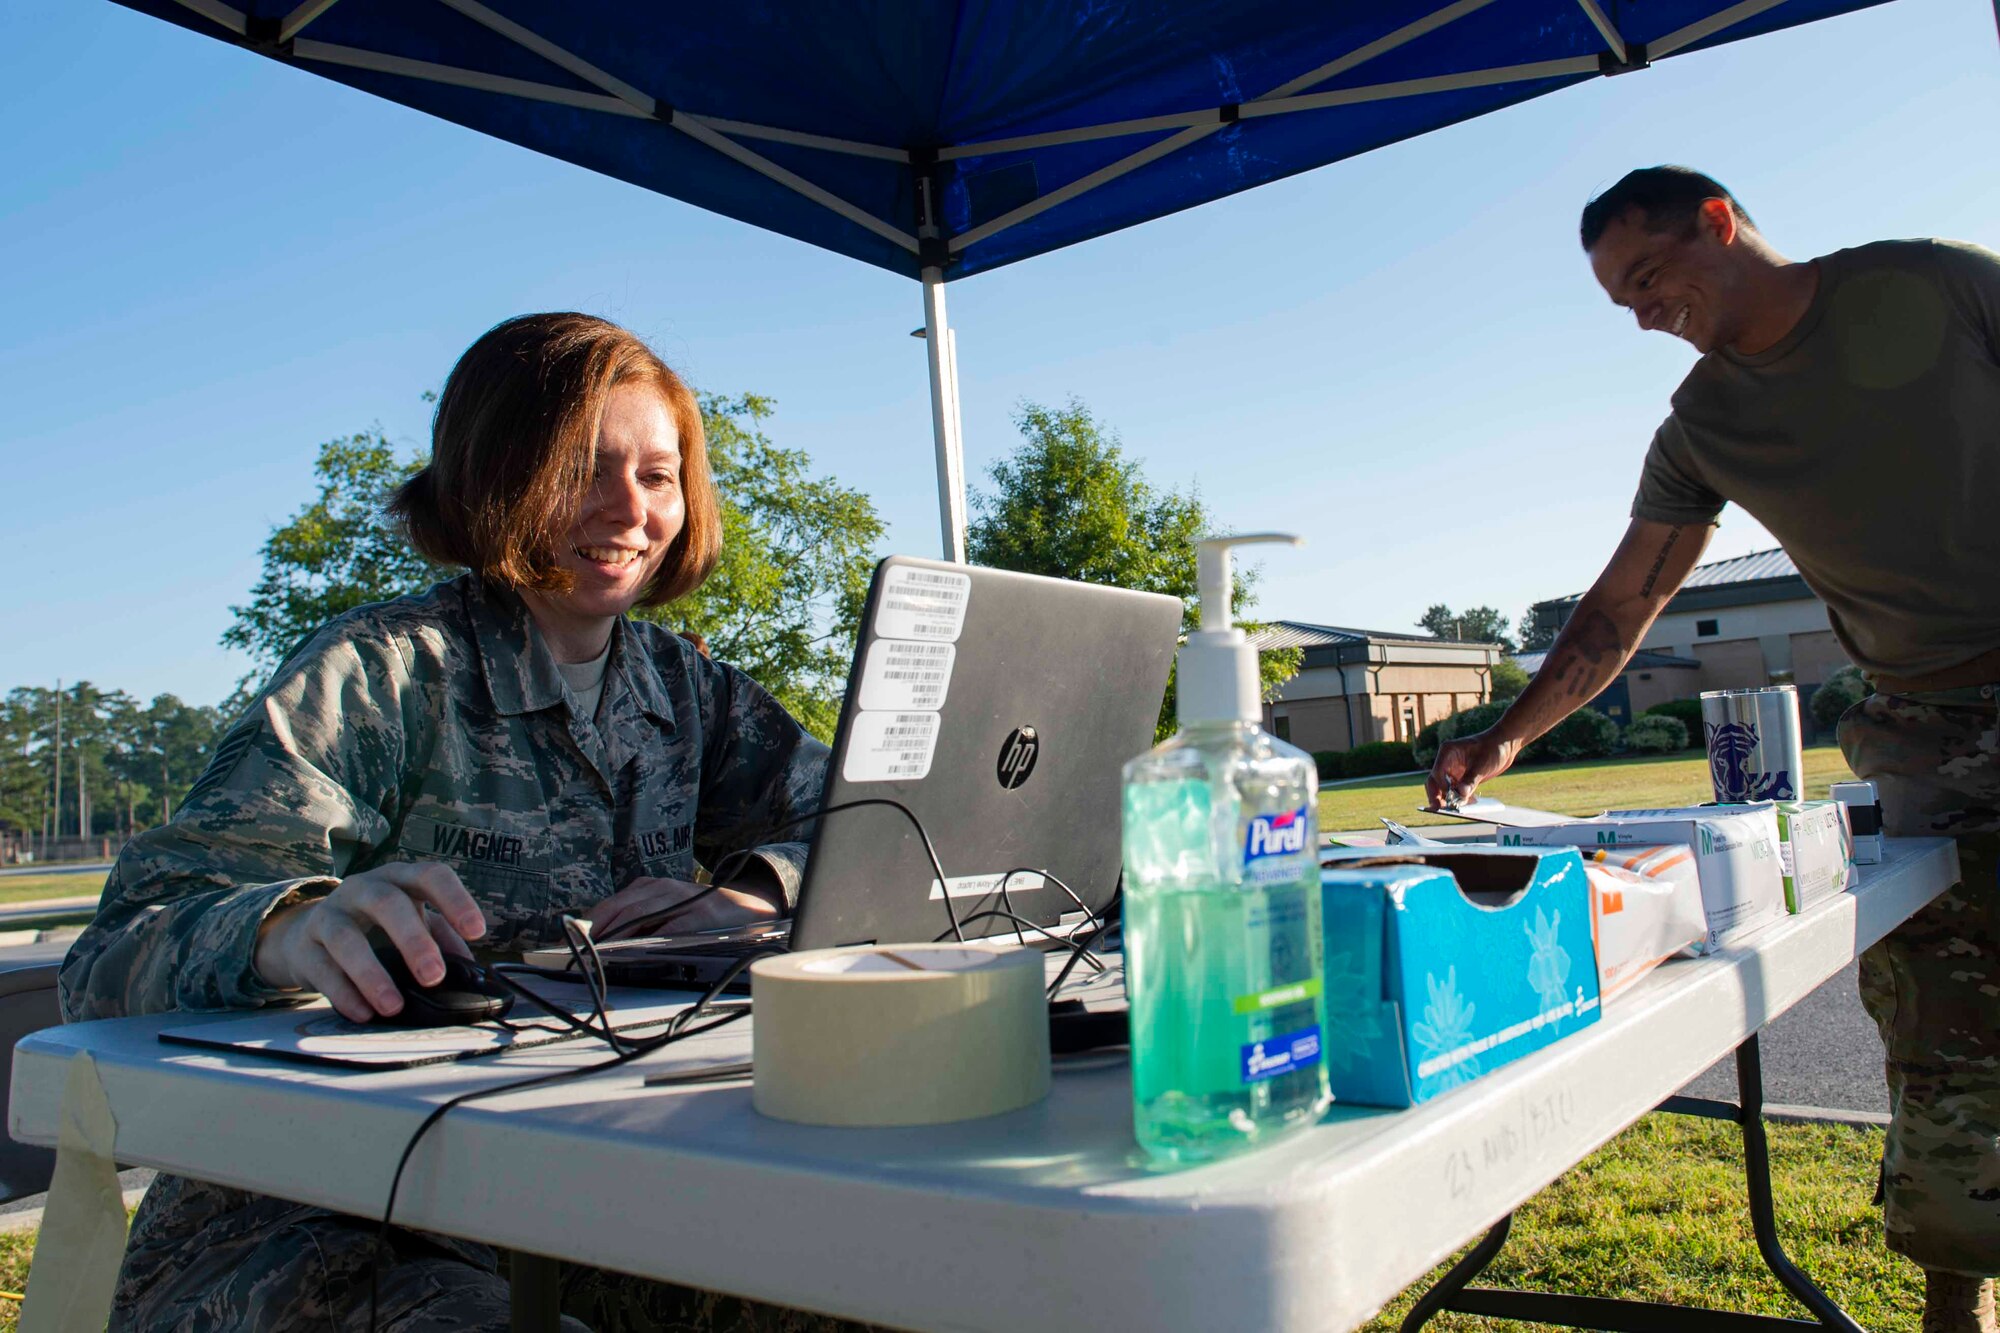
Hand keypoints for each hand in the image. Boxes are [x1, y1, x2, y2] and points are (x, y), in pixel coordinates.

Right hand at [253, 862, 486, 1022]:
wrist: (309, 933)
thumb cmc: (375, 926)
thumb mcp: (412, 922)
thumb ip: (443, 939)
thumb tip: (472, 971)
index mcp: (399, 879)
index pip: (430, 875)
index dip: (455, 899)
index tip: (476, 931)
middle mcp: (362, 889)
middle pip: (388, 903)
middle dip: (413, 941)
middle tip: (434, 977)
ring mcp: (328, 914)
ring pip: (346, 938)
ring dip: (371, 974)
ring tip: (394, 1006)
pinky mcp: (304, 946)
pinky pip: (322, 969)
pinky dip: (343, 993)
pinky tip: (363, 1013)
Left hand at [586, 876, 780, 940]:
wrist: (744, 905)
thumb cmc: (698, 911)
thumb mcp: (666, 907)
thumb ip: (640, 919)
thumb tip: (603, 942)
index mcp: (650, 887)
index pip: (611, 905)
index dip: (589, 923)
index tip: (571, 941)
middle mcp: (662, 889)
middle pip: (620, 910)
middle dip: (597, 932)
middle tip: (579, 952)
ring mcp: (681, 900)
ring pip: (640, 917)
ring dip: (615, 937)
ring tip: (598, 954)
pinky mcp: (699, 916)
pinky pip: (669, 929)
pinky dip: (650, 940)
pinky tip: (636, 952)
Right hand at [1425, 728, 1523, 810]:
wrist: (1505, 745)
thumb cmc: (1493, 748)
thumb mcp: (1482, 765)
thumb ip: (1470, 780)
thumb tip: (1460, 794)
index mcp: (1448, 752)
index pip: (1437, 772)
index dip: (1441, 787)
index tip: (1450, 797)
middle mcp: (1447, 761)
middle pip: (1435, 781)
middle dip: (1436, 795)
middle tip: (1439, 809)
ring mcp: (1453, 770)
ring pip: (1444, 788)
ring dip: (1447, 799)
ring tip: (1454, 810)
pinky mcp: (1461, 777)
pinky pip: (1455, 790)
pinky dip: (1458, 798)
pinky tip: (1465, 805)